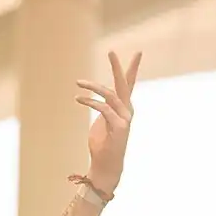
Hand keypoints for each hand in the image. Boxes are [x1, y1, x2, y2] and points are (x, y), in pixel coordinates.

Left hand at [75, 51, 142, 194]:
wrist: (106, 164)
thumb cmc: (102, 143)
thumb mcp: (102, 121)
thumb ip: (104, 108)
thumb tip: (96, 99)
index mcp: (123, 108)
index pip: (128, 85)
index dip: (131, 68)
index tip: (137, 52)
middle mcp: (127, 111)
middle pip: (125, 84)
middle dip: (118, 67)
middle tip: (111, 51)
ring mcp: (125, 119)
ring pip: (111, 95)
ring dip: (93, 87)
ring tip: (78, 82)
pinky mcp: (119, 127)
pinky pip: (105, 109)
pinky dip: (91, 102)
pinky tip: (79, 99)